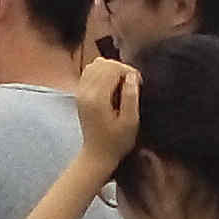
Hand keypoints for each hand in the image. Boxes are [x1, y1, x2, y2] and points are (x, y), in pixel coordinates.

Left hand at [69, 44, 143, 169]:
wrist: (97, 154)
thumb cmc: (117, 141)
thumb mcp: (130, 122)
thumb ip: (131, 97)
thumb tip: (132, 76)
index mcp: (97, 98)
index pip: (112, 68)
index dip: (128, 71)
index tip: (138, 83)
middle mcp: (85, 92)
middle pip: (103, 63)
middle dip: (120, 68)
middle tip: (132, 83)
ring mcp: (80, 92)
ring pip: (95, 65)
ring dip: (111, 69)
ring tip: (121, 83)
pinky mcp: (80, 94)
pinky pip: (89, 72)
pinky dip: (102, 73)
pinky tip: (111, 85)